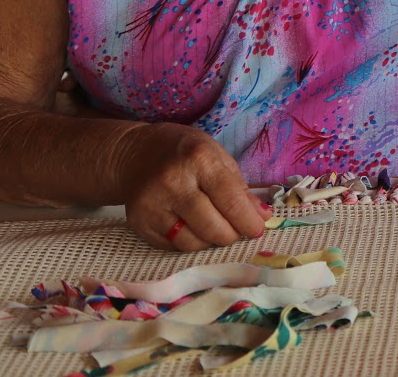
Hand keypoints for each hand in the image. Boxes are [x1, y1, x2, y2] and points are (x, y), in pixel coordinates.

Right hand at [116, 123, 268, 251]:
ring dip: (210, 242)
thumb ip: (240, 188)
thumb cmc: (184, 152)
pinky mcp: (138, 222)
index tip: (257, 229)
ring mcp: (152, 205)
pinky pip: (172, 246)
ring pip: (192, 242)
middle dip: (231, 235)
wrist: (136, 153)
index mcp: (199, 159)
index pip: (230, 200)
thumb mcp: (217, 156)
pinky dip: (189, 243)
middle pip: (212, 227)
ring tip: (215, 228)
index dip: (248, 221)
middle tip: (236, 231)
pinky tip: (193, 228)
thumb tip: (262, 218)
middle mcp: (172, 183)